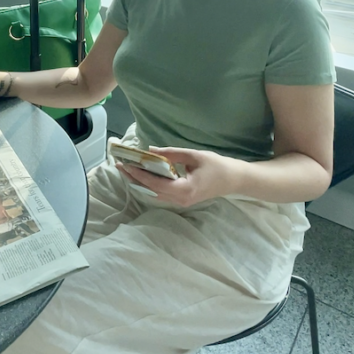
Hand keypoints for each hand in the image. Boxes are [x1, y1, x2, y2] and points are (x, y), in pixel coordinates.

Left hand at [115, 147, 243, 207]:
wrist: (234, 180)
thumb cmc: (217, 166)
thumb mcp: (194, 156)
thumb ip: (172, 154)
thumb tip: (150, 151)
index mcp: (183, 190)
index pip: (154, 183)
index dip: (137, 174)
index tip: (124, 164)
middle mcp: (180, 200)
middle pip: (150, 191)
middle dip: (134, 179)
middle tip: (119, 166)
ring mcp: (181, 202)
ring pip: (154, 194)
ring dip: (140, 182)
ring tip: (127, 169)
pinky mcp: (182, 199)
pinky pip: (161, 194)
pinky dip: (149, 184)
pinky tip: (142, 175)